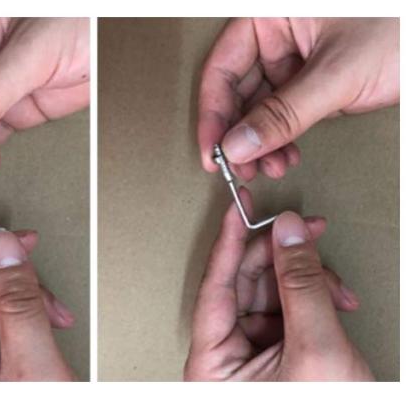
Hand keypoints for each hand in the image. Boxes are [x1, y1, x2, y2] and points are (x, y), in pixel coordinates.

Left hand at [184, 190, 373, 380]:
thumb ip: (300, 283)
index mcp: (212, 371)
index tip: (237, 210)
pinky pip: (284, 305)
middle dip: (280, 259)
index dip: (228, 246)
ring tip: (332, 283)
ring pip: (267, 291)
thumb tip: (288, 235)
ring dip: (305, 278)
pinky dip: (312, 295)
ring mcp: (248, 355)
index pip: (213, 292)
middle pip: (242, 287)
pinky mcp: (272, 351)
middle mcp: (224, 361)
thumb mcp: (314, 345)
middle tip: (304, 230)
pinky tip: (335, 297)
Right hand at [199, 18, 398, 178]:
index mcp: (273, 14)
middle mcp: (279, 34)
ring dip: (261, 144)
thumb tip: (238, 146)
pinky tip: (285, 157)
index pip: (223, 67)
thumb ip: (283, 114)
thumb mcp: (336, 75)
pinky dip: (281, 140)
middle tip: (241, 170)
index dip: (213, 114)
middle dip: (239, 136)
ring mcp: (296, 59)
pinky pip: (284, 115)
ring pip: (259, 109)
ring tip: (271, 168)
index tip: (214, 153)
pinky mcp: (313, 82)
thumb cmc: (401, 29)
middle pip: (237, 92)